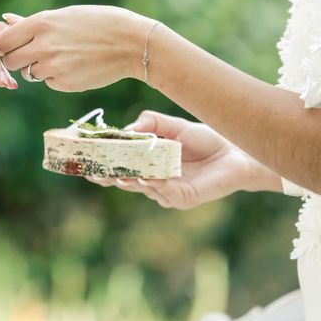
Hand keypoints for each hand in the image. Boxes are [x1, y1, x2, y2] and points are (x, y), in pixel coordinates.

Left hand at [0, 5, 148, 91]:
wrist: (130, 43)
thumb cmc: (98, 23)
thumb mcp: (64, 16)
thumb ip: (31, 23)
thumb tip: (5, 19)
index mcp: (41, 23)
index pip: (2, 40)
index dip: (4, 45)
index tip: (11, 45)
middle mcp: (43, 45)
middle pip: (10, 60)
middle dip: (17, 59)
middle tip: (32, 54)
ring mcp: (53, 67)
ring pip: (29, 73)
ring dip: (38, 68)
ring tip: (62, 56)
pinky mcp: (64, 83)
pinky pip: (48, 82)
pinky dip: (55, 77)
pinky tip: (75, 66)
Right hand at [86, 111, 281, 208]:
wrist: (236, 151)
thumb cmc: (204, 138)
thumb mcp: (172, 125)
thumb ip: (151, 122)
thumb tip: (128, 127)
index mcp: (146, 162)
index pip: (118, 164)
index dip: (101, 162)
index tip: (84, 157)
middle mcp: (152, 179)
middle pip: (123, 180)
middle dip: (107, 176)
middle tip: (92, 171)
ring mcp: (166, 191)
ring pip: (141, 187)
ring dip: (129, 179)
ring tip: (118, 173)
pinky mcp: (182, 198)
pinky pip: (164, 192)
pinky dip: (154, 184)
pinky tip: (147, 177)